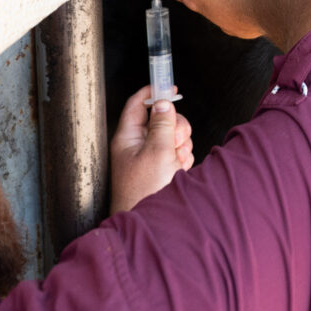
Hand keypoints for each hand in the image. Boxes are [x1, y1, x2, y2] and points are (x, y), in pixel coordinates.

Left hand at [108, 84, 194, 212]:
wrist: (152, 224)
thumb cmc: (143, 192)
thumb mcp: (157, 152)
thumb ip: (162, 124)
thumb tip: (164, 102)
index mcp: (128, 138)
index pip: (138, 104)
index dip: (153, 92)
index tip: (169, 86)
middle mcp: (138, 146)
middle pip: (162, 119)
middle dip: (175, 127)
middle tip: (175, 140)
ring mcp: (151, 158)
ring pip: (173, 136)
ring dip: (180, 145)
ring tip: (175, 161)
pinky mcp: (163, 169)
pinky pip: (178, 153)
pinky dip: (182, 158)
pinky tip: (178, 170)